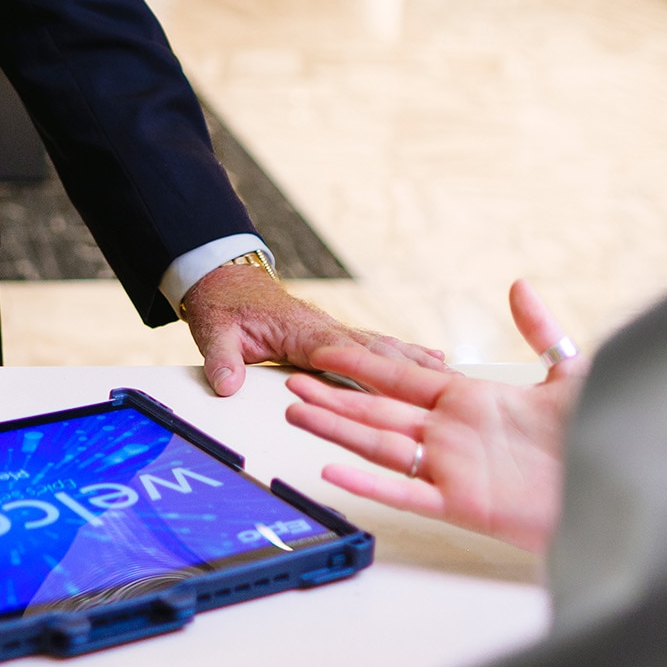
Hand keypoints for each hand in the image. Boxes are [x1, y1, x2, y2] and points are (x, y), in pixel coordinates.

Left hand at [179, 261, 447, 396]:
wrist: (224, 278)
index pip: (338, 354)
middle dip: (409, 368)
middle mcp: (324, 328)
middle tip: (447, 384)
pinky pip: (373, 346)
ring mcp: (332, 330)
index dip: (368, 371)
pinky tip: (431, 361)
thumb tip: (228, 385)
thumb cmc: (223, 304)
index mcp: (299, 330)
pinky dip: (404, 354)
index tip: (397, 387)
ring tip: (452, 375)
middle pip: (373, 351)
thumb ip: (221, 357)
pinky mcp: (333, 335)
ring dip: (415, 362)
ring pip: (381, 348)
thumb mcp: (213, 329)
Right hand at [284, 278, 589, 551]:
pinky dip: (367, 482)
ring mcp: (453, 469)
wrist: (625, 489)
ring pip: (380, 445)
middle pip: (378, 409)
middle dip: (334, 397)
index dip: (363, 364)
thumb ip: (539, 331)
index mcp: (470, 401)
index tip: (328, 351)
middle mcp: (452, 434)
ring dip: (337, 430)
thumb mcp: (570, 373)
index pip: (402, 377)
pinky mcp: (463, 504)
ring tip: (297, 415)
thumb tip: (519, 286)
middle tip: (292, 384)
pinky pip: (404, 492)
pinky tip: (334, 470)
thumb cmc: (603, 437)